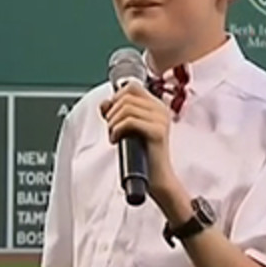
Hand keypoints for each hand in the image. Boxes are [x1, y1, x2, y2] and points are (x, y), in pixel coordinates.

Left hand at [100, 82, 181, 209]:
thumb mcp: (128, 130)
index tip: (111, 115)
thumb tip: (104, 103)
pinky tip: (116, 141)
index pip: (132, 87)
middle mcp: (160, 110)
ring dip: (113, 123)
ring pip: (126, 108)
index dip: (116, 98)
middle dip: (112, 113)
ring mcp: (161, 120)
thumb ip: (116, 114)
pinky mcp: (157, 132)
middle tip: (112, 130)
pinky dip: (117, 130)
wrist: (156, 179)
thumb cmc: (142, 157)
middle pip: (126, 96)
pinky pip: (129, 121)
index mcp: (156, 106)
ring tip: (114, 136)